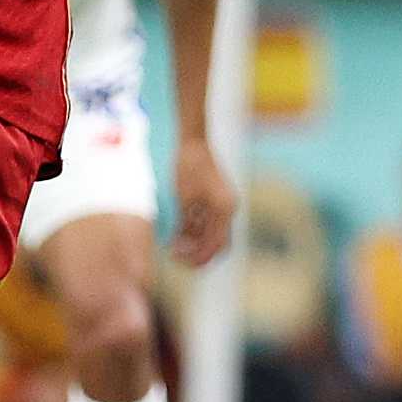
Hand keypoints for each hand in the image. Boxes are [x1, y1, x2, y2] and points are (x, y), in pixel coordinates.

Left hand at [167, 135, 237, 267]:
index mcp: (225, 208)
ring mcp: (223, 203)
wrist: (192, 140)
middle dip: (199, 253)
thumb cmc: (187, 166)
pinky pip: (207, 222)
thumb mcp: (183, 198)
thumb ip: (185, 223)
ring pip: (212, 233)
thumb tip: (181, 245)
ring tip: (173, 246)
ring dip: (194, 242)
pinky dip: (194, 230)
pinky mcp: (215, 198)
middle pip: (218, 242)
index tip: (180, 261)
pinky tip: (177, 232)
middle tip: (177, 258)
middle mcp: (228, 207)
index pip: (217, 243)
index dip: (199, 256)